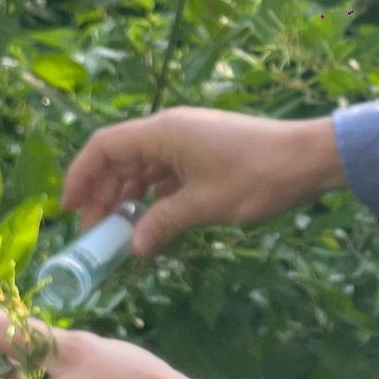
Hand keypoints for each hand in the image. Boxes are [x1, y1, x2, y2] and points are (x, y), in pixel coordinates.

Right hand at [61, 106, 344, 259]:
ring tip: (119, 233)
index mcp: (163, 132)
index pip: (104, 147)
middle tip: (94, 233)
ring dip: (128, 197)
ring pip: (143, 167)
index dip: (81, 176)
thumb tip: (134, 248)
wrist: (309, 158)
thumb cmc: (257, 177)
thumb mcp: (205, 205)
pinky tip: (151, 222)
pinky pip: (166, 173)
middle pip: (120, 158)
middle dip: (102, 194)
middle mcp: (170, 130)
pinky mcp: (204, 153)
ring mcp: (188, 140)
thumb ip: (163, 223)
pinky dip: (154, 196)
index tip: (69, 209)